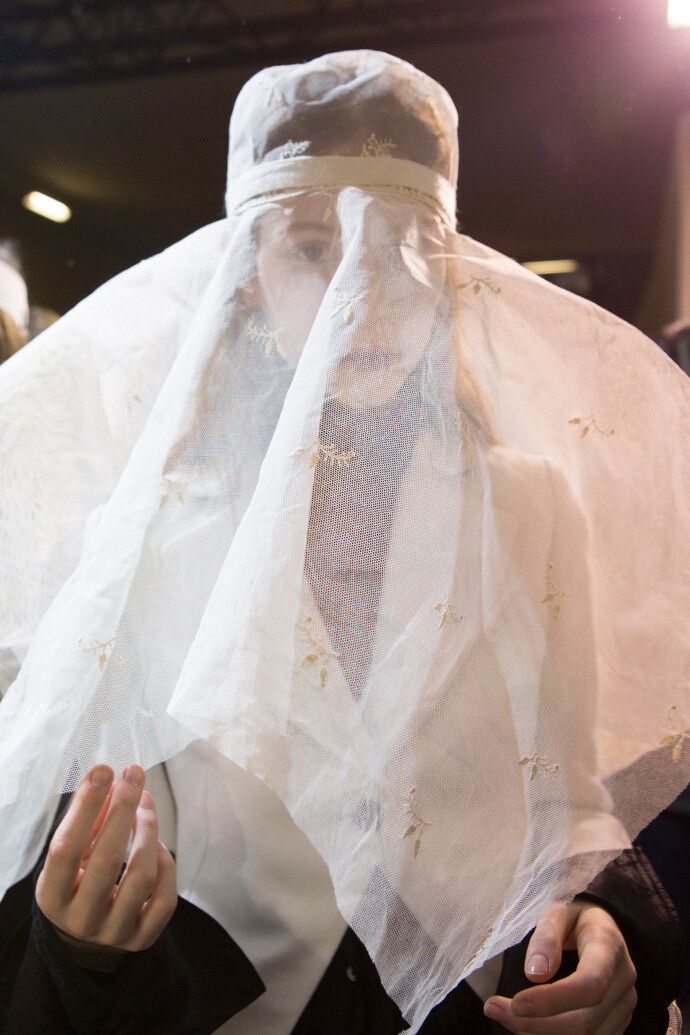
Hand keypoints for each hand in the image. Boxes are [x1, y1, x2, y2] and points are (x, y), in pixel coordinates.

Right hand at [36, 764, 176, 964]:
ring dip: (149, 831)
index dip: (85, 807)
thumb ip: (87, 821)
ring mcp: (113, 932)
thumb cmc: (77, 881)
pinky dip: (166, 865)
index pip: (65, 848)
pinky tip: (159, 845)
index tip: (103, 770)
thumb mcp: (70, 856)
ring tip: (145, 803)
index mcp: (52, 897)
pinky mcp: (142, 940)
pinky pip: (165, 899)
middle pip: (107, 860)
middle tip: (133, 774)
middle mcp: (80, 919)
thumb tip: (112, 780)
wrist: (86, 937)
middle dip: (123, 809)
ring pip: (142, 877)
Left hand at [484, 901, 636, 1032]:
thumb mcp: (557, 910)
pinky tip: (526, 1024)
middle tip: (494, 1009)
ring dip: (540, 1033)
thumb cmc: (573, 914)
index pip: (590, 984)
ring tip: (504, 1015)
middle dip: (536, 1023)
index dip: (553, 1000)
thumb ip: (546, 937)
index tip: (516, 1003)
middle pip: (586, 1020)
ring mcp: (624, 1004)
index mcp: (609, 946)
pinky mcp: (616, 1020)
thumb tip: (534, 974)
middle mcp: (623, 980)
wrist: (600, 924)